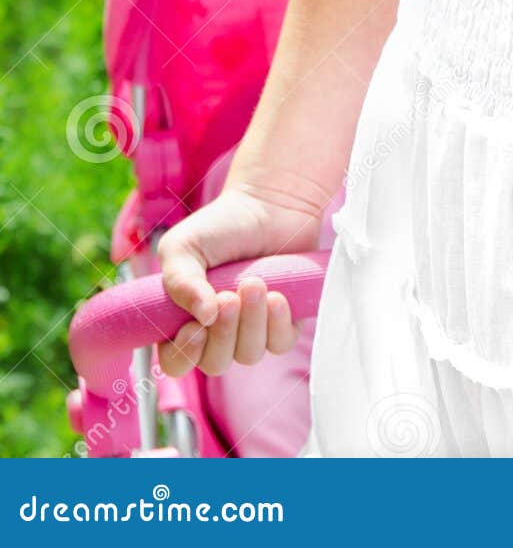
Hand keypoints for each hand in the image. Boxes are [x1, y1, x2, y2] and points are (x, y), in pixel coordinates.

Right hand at [156, 185, 321, 377]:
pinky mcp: (283, 321)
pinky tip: (277, 296)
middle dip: (223, 334)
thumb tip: (203, 318)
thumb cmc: (221, 225)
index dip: (184, 354)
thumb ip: (180, 282)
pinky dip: (278, 323)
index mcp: (184, 318)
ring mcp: (251, 328)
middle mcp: (216, 331)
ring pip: (249, 354)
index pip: (176, 361)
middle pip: (215, 363)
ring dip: (251, 322)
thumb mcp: (183, 246)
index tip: (195, 327)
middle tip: (229, 297)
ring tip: (255, 283)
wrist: (269, 204)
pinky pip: (280, 343)